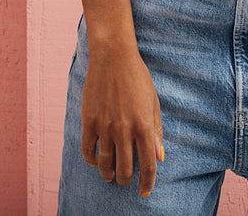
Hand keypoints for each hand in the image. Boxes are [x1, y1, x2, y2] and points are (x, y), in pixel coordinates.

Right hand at [81, 47, 164, 196]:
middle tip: (126, 181)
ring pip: (105, 164)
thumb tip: (159, 157)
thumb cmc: (137, 77)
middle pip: (125, 169)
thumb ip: (156, 131)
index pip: (147, 165)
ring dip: (108, 175)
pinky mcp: (89, 120)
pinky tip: (96, 161)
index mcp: (144, 126)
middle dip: (127, 180)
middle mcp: (124, 129)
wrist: (113, 57)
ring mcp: (105, 126)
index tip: (145, 191)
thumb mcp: (153, 103)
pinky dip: (92, 160)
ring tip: (110, 176)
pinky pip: (88, 149)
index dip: (147, 182)